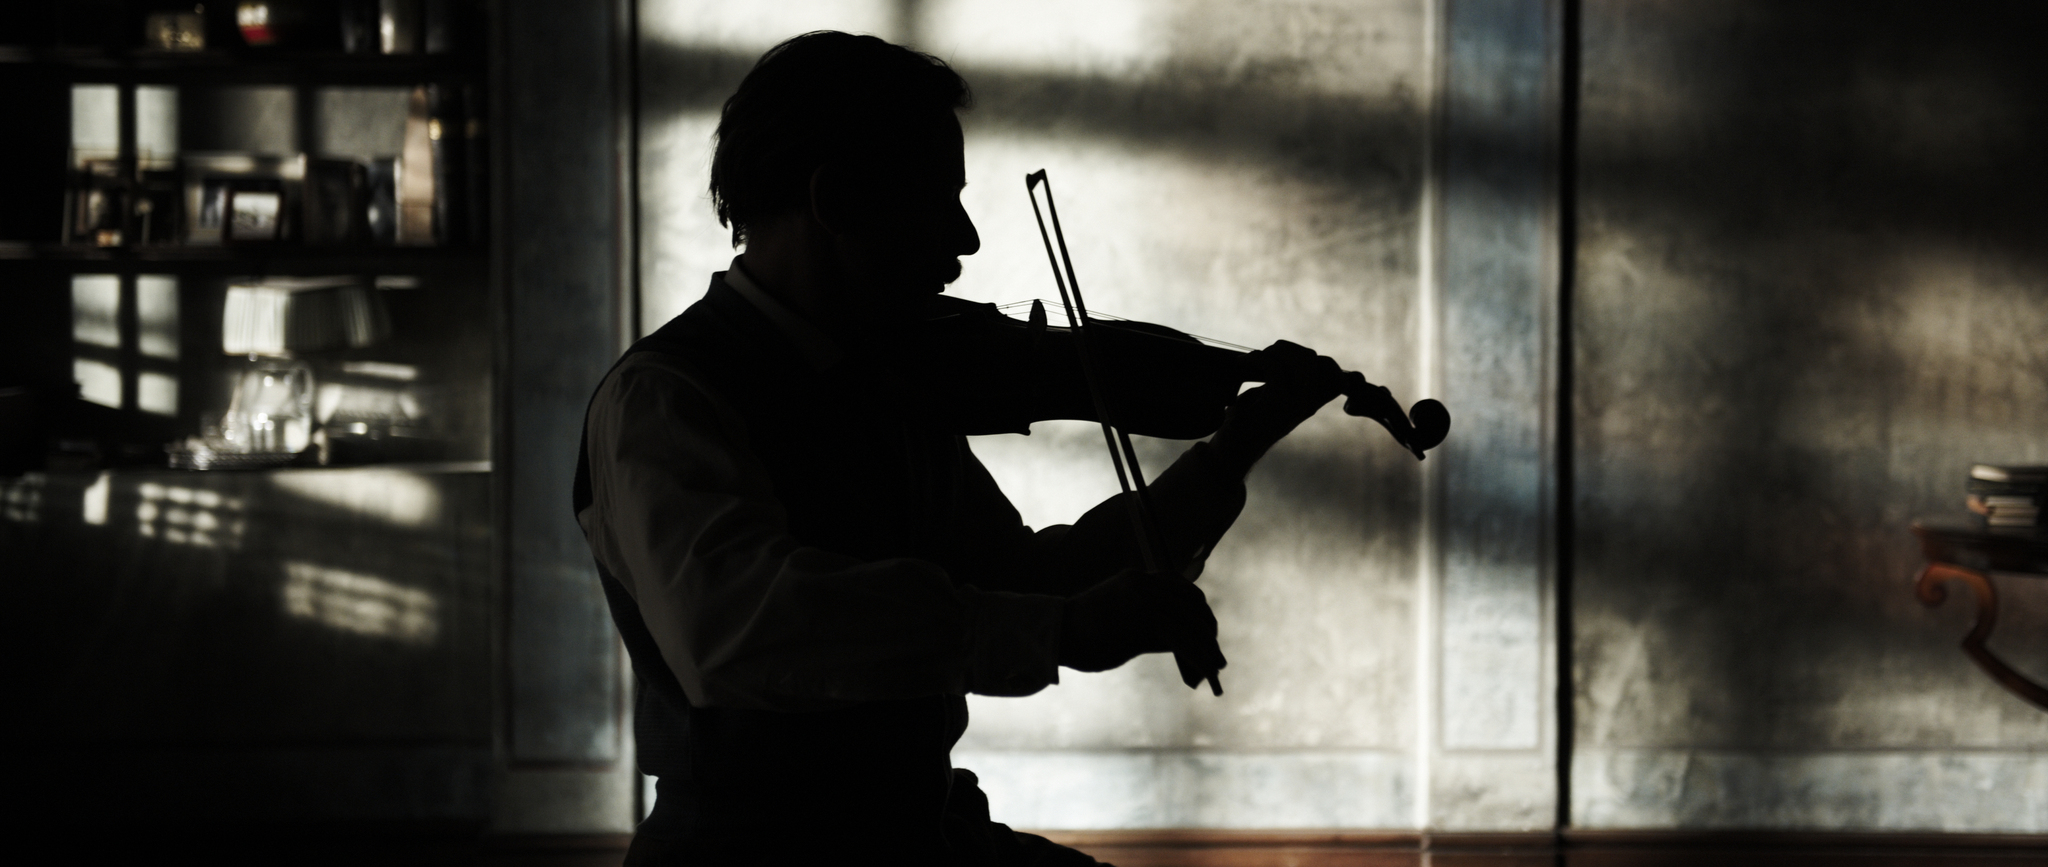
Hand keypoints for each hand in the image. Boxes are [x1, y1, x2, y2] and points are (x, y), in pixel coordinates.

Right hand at [1059, 568, 1223, 677]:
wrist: (1055, 635)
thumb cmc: (1083, 634)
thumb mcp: (1120, 620)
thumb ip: (1149, 624)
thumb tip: (1180, 644)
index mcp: (1138, 578)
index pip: (1184, 590)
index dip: (1200, 612)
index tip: (1208, 633)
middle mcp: (1145, 583)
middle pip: (1193, 606)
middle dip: (1208, 633)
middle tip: (1216, 656)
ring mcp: (1145, 600)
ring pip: (1191, 624)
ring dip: (1207, 649)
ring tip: (1215, 668)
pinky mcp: (1144, 621)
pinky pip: (1181, 640)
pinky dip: (1197, 657)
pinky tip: (1204, 673)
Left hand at [1208, 340, 1346, 474]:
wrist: (1233, 451)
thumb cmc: (1247, 423)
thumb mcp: (1271, 399)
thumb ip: (1286, 381)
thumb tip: (1286, 352)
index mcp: (1310, 404)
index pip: (1338, 379)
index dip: (1321, 361)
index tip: (1290, 360)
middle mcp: (1308, 405)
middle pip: (1312, 358)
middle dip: (1286, 348)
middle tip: (1265, 356)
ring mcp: (1296, 404)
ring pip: (1301, 359)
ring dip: (1274, 351)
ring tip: (1255, 358)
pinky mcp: (1277, 403)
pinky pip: (1274, 367)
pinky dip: (1256, 358)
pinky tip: (1242, 363)